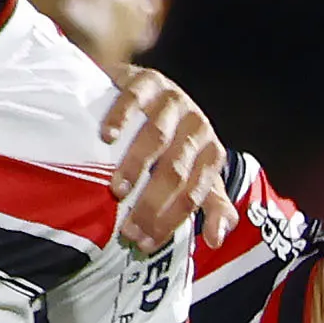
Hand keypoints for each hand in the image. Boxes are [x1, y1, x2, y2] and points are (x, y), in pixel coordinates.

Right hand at [100, 68, 236, 251]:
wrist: (156, 92)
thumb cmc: (176, 141)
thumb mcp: (197, 172)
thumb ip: (210, 203)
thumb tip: (217, 239)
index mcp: (211, 152)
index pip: (194, 194)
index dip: (171, 221)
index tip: (145, 243)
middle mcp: (197, 125)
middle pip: (174, 170)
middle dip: (151, 203)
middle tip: (127, 228)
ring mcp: (173, 100)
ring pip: (155, 136)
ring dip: (136, 165)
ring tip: (116, 190)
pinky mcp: (148, 80)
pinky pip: (134, 98)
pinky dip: (120, 117)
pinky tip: (106, 137)